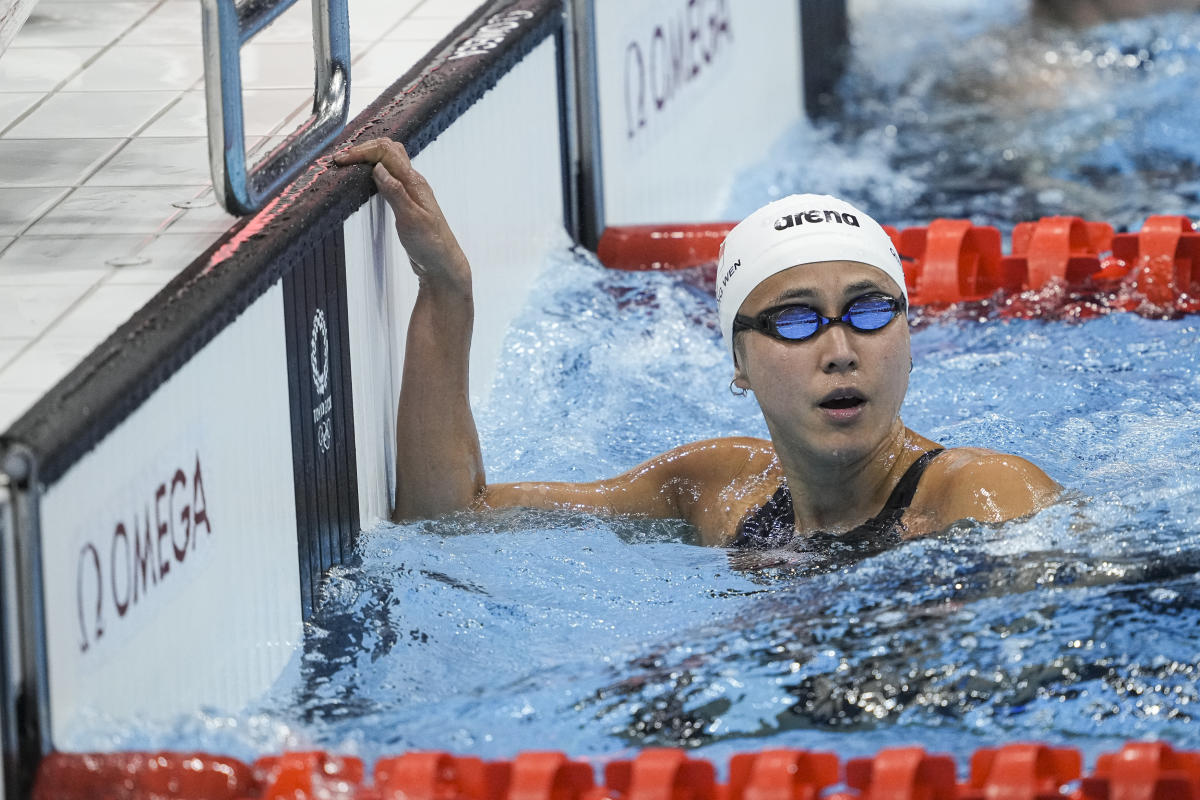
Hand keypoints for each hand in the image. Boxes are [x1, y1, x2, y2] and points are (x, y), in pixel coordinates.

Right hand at [333, 138, 469, 289]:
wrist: (442, 263)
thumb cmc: (431, 244)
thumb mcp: (411, 218)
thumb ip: (395, 192)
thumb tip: (378, 167)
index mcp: (414, 182)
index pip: (386, 152)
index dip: (362, 152)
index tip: (342, 160)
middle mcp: (412, 182)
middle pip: (388, 150)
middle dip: (364, 148)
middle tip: (341, 159)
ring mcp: (409, 191)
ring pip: (389, 161)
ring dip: (368, 157)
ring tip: (348, 164)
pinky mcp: (405, 201)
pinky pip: (388, 177)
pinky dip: (372, 172)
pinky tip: (364, 179)